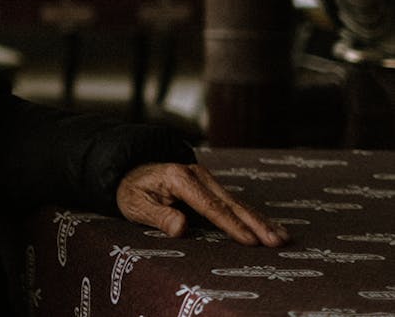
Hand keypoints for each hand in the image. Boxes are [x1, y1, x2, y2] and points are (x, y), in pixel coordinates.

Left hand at [116, 163, 289, 246]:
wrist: (129, 170)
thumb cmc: (131, 190)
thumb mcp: (135, 204)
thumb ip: (158, 216)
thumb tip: (182, 228)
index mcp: (179, 178)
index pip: (210, 206)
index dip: (231, 225)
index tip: (251, 241)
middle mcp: (196, 175)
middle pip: (231, 203)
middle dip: (257, 223)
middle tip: (278, 242)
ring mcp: (205, 178)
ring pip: (237, 202)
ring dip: (261, 220)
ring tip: (283, 238)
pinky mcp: (209, 185)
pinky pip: (233, 202)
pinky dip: (252, 215)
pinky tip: (270, 227)